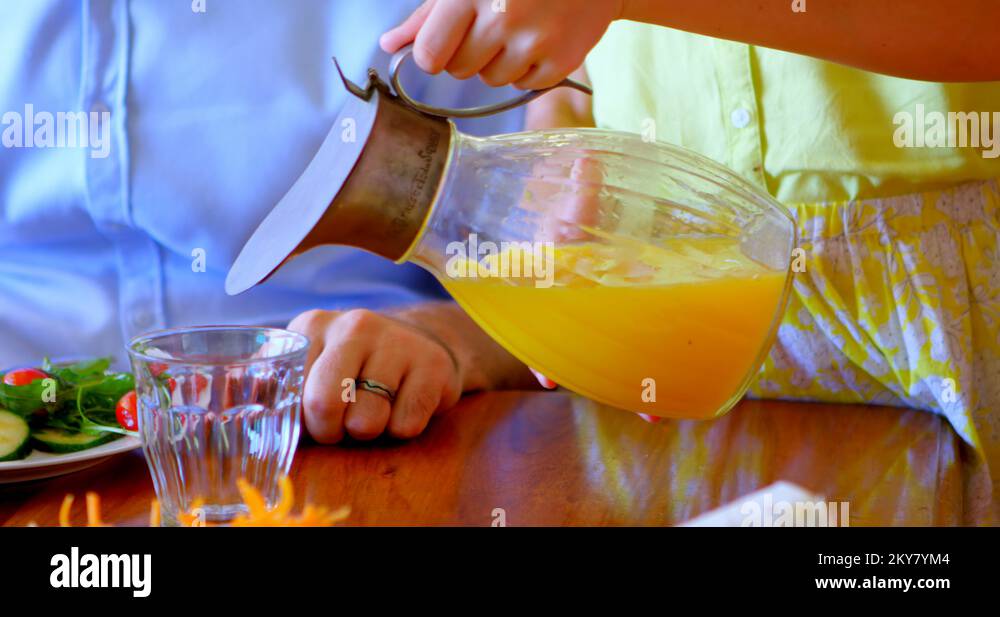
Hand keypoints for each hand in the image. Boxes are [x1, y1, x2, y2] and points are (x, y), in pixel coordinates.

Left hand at [288, 303, 539, 442]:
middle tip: (342, 425)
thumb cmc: (353, 370)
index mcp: (313, 326)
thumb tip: (227, 399)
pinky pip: (406, 425)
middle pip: (322, 404)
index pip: (287, 392)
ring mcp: (397, 341)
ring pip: (367, 422)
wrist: (419, 346)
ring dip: (369, 432)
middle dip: (330, 431)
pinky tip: (403, 405)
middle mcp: (355, 324)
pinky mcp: (433, 364)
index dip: (300, 419)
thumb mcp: (311, 368)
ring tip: (376, 409)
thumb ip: (272, 385)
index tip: (314, 415)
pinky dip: (402, 430)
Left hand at [380, 0, 623, 89]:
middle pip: (459, 70)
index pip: (430, 54)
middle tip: (488, 25)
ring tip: (516, 28)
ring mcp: (536, 41)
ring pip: (490, 80)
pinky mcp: (562, 60)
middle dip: (466, 54)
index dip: (432, 53)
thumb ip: (427, 14)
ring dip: (496, 61)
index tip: (442, 43)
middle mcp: (504, 17)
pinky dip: (525, 68)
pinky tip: (537, 37)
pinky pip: (522, 84)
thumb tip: (390, 45)